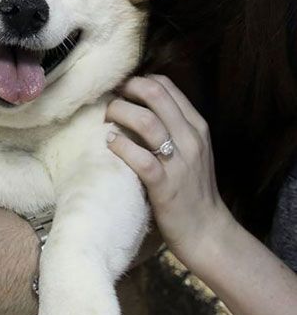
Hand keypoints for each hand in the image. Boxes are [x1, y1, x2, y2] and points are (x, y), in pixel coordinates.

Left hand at [105, 74, 233, 269]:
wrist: (208, 232)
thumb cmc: (193, 190)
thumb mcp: (192, 150)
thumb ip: (173, 127)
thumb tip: (140, 105)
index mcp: (196, 127)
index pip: (166, 87)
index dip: (139, 81)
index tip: (123, 89)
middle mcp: (190, 139)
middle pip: (155, 95)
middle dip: (127, 90)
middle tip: (112, 99)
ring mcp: (179, 162)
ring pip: (146, 121)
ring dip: (120, 113)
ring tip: (107, 119)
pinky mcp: (165, 186)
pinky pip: (140, 158)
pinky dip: (121, 146)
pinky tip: (110, 143)